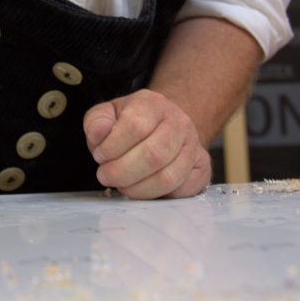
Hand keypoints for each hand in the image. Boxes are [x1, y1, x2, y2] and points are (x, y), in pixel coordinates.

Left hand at [82, 89, 211, 198]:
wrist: (163, 126)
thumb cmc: (131, 123)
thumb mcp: (108, 114)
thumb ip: (96, 121)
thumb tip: (99, 132)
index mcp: (153, 104)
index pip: (135, 126)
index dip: (112, 147)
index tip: (100, 156)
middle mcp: (179, 122)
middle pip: (153, 155)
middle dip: (122, 173)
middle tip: (106, 176)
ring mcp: (194, 145)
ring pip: (169, 177)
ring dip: (138, 189)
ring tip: (122, 185)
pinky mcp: (202, 167)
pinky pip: (184, 190)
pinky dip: (159, 196)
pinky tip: (143, 188)